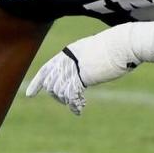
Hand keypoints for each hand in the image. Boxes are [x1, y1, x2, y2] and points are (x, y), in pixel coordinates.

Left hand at [26, 21, 153, 114]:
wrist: (124, 43)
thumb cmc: (116, 47)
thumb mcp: (95, 52)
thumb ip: (84, 62)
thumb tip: (82, 74)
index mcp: (69, 52)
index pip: (47, 68)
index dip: (38, 83)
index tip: (29, 95)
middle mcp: (68, 59)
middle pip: (51, 83)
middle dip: (57, 96)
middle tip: (68, 101)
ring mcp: (74, 67)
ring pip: (59, 90)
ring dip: (67, 100)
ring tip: (77, 103)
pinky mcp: (83, 76)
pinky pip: (72, 94)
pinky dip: (74, 104)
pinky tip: (79, 109)